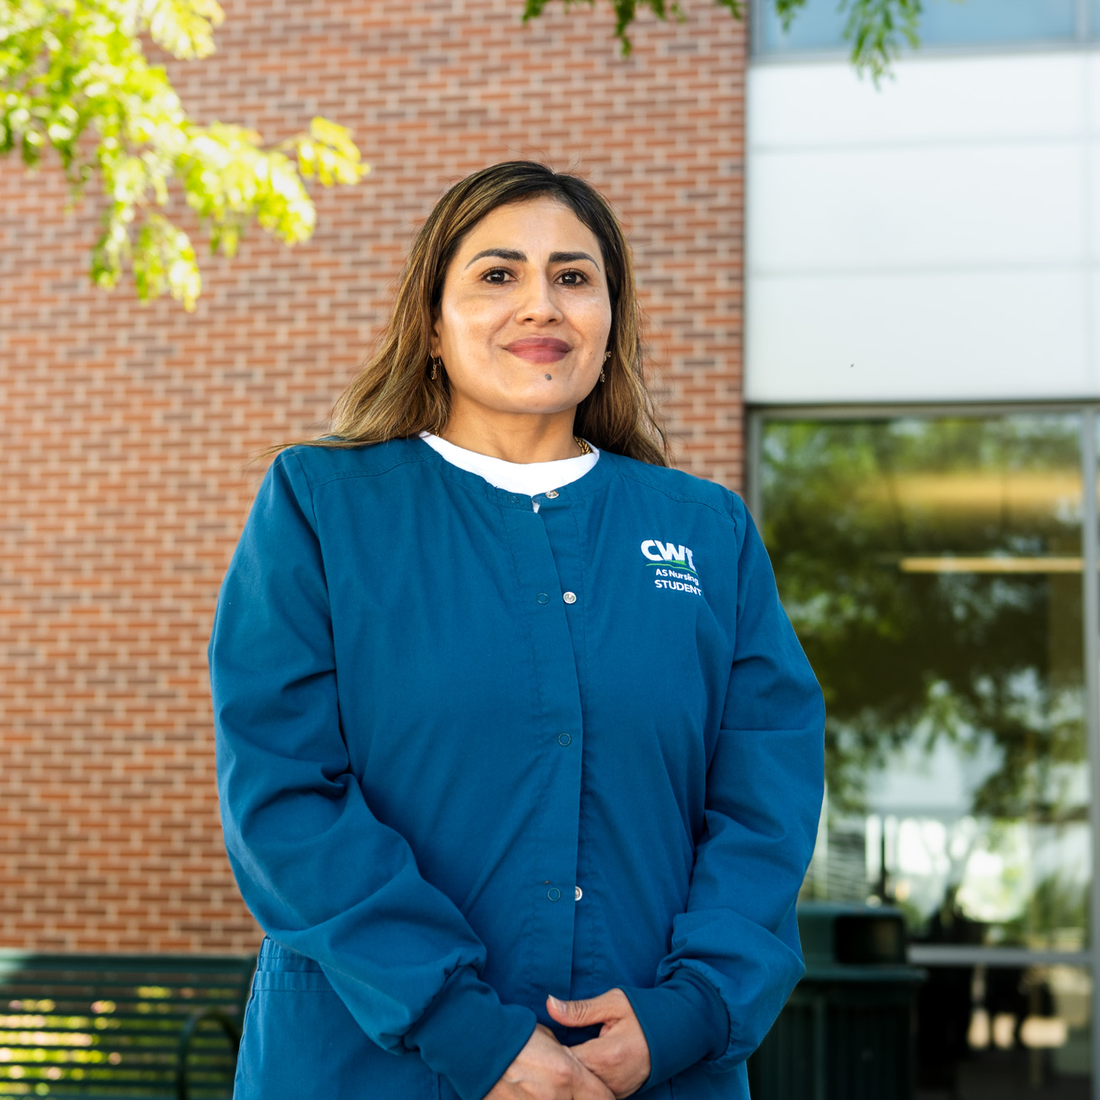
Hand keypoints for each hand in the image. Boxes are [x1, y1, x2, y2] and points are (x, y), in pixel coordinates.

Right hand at [485, 1024, 615, 1099]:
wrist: (477, 1044)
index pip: (604, 1099)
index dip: (605, 1096)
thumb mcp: (548, 1037)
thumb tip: (576, 1068)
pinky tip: (534, 1093)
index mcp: (567, 1074)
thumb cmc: (514, 1034)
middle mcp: (555, 1097)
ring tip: (550, 1089)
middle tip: (578, 1091)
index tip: (600, 1091)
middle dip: (585, 1099)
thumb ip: (567, 1057)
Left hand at [545, 989, 650, 1098]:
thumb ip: (580, 1009)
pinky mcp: (621, 1094)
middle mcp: (610, 1080)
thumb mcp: (613, 1003)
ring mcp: (616, 1090)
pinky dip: (585, 1080)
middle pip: (570, 1079)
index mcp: (605, 1055)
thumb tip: (549, 1005)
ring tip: (566, 1055)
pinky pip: (594, 1092)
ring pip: (581, 1089)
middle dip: (559, 1063)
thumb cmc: (645, 1012)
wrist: (678, 1030)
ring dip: (572, 1073)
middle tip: (551, 1046)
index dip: (550, 1051)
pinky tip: (580, 1065)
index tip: (544, 1037)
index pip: (563, 1062)